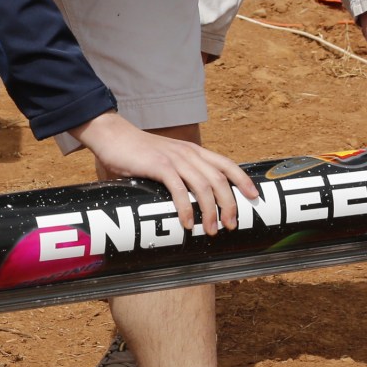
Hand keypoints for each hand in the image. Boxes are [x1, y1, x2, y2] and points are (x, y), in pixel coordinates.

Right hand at [75, 112, 257, 233]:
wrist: (113, 136)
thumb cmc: (138, 153)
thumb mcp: (166, 160)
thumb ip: (179, 174)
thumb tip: (189, 200)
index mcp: (193, 151)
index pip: (226, 164)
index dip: (243, 180)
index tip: (253, 197)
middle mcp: (189, 153)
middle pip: (219, 180)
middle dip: (229, 204)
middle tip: (232, 225)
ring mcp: (174, 159)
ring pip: (203, 186)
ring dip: (210, 211)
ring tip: (211, 230)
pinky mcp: (158, 166)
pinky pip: (178, 189)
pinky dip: (185, 208)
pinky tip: (187, 223)